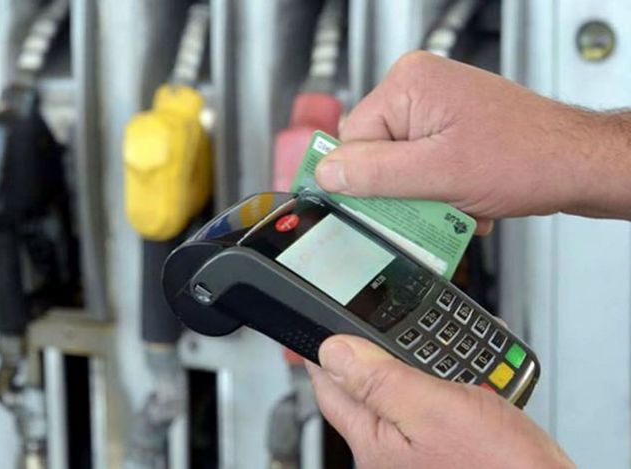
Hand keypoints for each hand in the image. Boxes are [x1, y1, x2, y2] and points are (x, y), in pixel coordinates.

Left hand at [307, 335, 574, 468]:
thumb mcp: (434, 410)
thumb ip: (380, 380)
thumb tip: (332, 351)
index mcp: (374, 441)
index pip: (331, 386)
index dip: (324, 349)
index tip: (321, 324)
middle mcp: (390, 452)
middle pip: (366, 387)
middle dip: (377, 351)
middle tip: (381, 322)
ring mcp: (420, 452)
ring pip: (404, 393)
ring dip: (418, 363)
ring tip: (429, 341)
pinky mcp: (449, 449)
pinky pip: (434, 405)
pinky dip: (445, 382)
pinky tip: (462, 372)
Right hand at [315, 51, 630, 229]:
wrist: (579, 165)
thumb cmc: (528, 158)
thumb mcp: (439, 175)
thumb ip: (375, 175)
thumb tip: (327, 175)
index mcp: (407, 84)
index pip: (352, 142)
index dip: (370, 182)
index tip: (390, 205)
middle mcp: (418, 88)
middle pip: (375, 157)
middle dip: (402, 192)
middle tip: (433, 206)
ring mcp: (435, 107)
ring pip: (399, 168)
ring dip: (424, 198)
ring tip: (458, 203)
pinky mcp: (449, 126)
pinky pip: (421, 166)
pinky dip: (439, 192)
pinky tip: (465, 200)